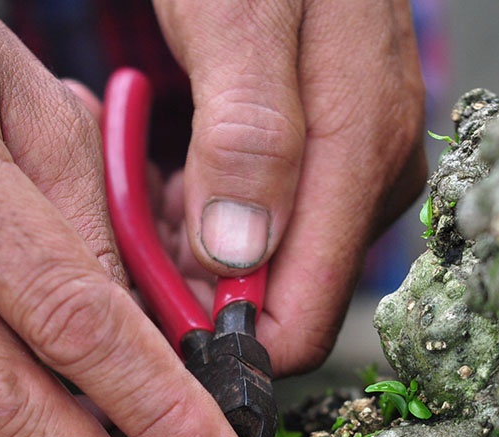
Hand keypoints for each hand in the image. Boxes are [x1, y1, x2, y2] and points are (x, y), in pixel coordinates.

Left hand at [153, 0, 427, 373]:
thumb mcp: (240, 14)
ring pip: (269, 265)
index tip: (147, 329)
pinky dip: (211, 220)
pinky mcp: (330, 158)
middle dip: (200, 294)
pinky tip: (173, 185)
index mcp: (362, 149)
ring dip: (197, 256)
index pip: (307, 314)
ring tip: (141, 205)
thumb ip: (249, 133)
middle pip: (285, 299)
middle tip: (126, 252)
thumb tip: (243, 256)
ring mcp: (356, 167)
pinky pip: (269, 223)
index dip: (225, 341)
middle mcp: (371, 173)